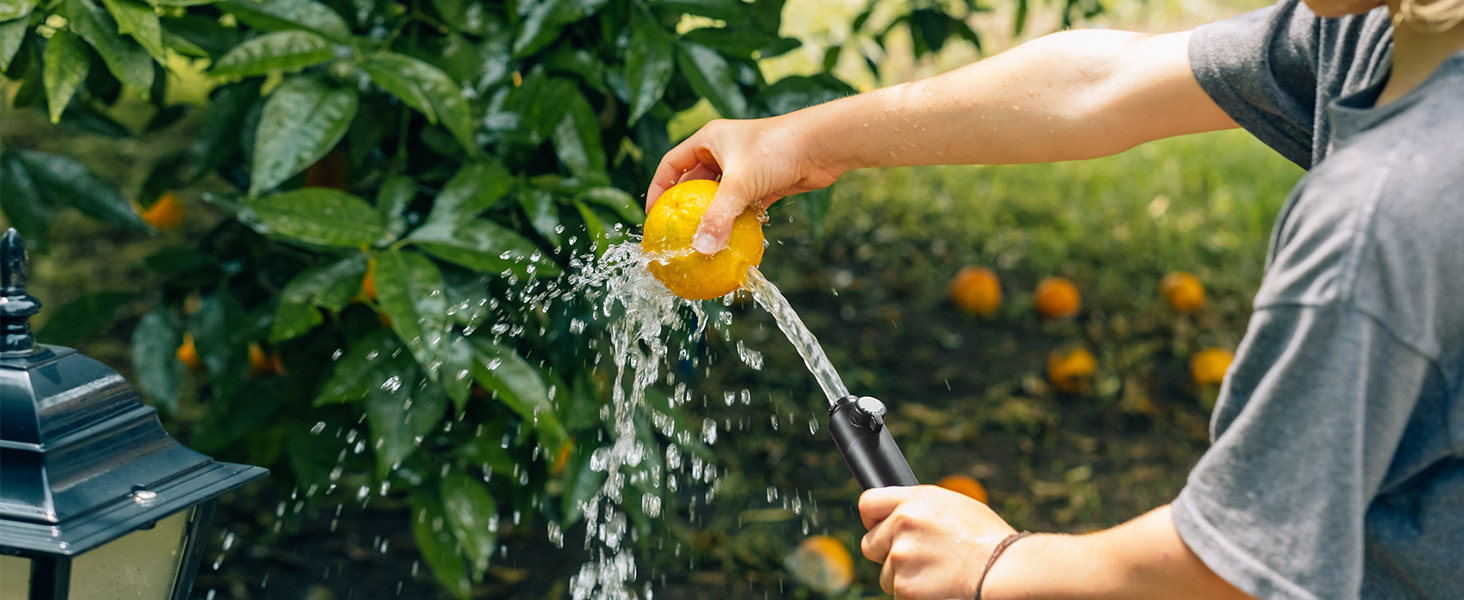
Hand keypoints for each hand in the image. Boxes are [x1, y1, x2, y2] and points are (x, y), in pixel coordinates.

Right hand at [645, 114, 845, 253]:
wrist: (823, 144)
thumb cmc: (777, 150)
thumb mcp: (741, 184)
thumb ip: (719, 217)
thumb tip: (702, 249)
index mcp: (710, 139)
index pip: (672, 164)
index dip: (659, 188)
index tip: (653, 216)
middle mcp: (725, 150)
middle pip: (695, 182)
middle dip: (687, 207)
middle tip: (676, 234)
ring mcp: (746, 167)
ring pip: (722, 196)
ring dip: (714, 217)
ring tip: (702, 242)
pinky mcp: (766, 182)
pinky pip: (745, 205)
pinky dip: (738, 220)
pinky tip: (733, 242)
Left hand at [860, 485, 1016, 598]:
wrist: (1003, 570)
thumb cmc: (987, 539)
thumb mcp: (955, 506)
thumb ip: (919, 508)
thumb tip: (898, 515)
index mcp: (914, 501)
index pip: (868, 503)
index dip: (873, 518)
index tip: (878, 527)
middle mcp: (902, 525)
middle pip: (871, 545)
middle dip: (889, 553)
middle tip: (919, 559)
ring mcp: (901, 558)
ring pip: (887, 575)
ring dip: (905, 578)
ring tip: (937, 575)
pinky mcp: (904, 588)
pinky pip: (899, 595)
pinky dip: (915, 596)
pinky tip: (938, 588)